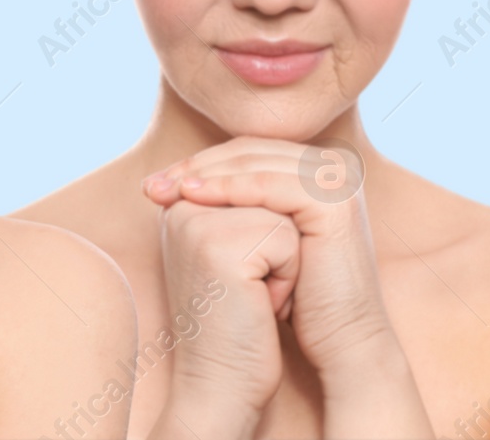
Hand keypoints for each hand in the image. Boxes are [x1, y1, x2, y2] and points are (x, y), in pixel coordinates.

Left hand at [146, 137, 394, 373]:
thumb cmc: (293, 294)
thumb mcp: (255, 237)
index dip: (196, 164)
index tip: (152, 184)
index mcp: (314, 168)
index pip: (245, 151)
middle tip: (151, 185)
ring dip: (204, 174)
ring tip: (166, 191)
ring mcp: (338, 180)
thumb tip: (162, 179)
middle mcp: (332, 166)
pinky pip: (269, 184)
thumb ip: (228, 201)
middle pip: (248, 151)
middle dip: (194, 166)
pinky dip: (228, 188)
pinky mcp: (336, 201)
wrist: (339, 338)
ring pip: (254, 162)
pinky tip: (194, 197)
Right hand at [151, 197, 299, 431]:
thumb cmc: (240, 321)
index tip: (245, 277)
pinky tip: (259, 305)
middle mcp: (181, 203)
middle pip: (272, 193)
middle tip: (251, 289)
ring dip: (286, 259)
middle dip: (280, 243)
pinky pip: (287, 239)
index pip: (258, 180)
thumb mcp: (239, 251)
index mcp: (181, 200)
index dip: (274, 233)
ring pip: (283, 213)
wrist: (223, 381)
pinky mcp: (219, 244)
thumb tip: (287, 169)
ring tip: (255, 295)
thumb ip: (247, 206)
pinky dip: (287, 277)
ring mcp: (196, 220)